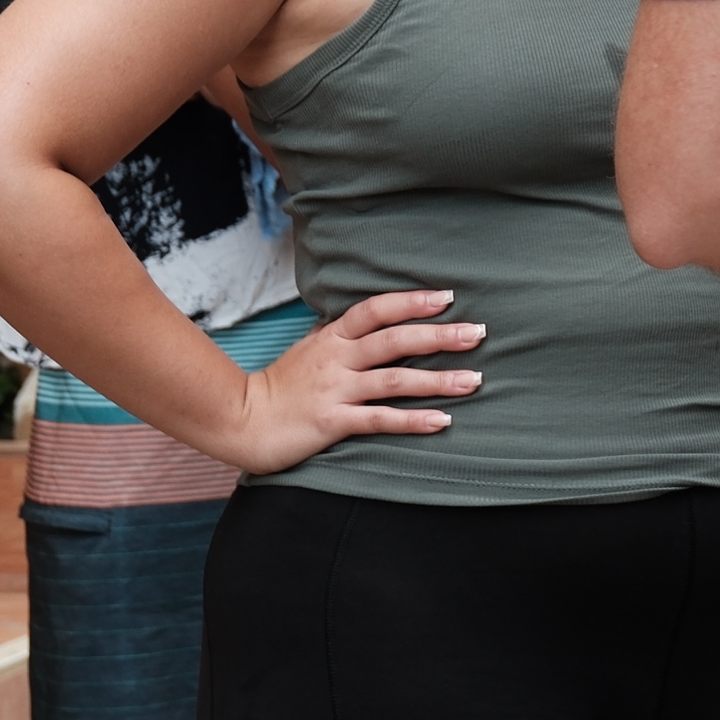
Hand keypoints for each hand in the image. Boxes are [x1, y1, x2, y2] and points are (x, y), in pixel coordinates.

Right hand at [211, 289, 486, 475]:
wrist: (241, 421)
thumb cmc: (281, 386)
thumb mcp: (311, 349)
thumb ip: (342, 336)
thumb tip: (377, 320)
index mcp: (332, 337)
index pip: (376, 309)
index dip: (412, 301)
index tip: (448, 297)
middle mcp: (336, 358)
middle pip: (394, 340)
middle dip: (440, 335)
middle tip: (478, 333)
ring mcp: (335, 390)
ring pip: (394, 380)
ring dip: (438, 379)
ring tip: (474, 380)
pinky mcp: (332, 422)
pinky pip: (379, 420)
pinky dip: (412, 419)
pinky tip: (442, 421)